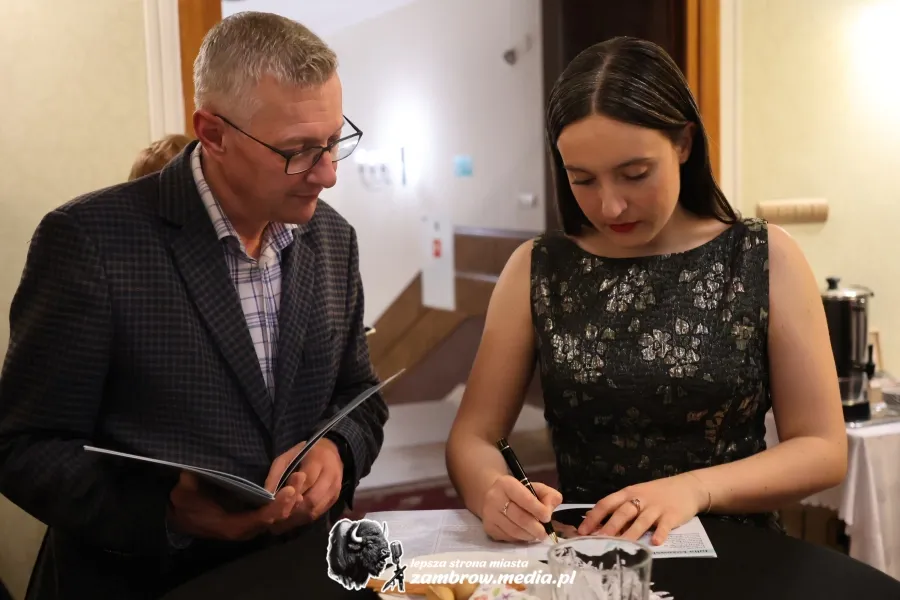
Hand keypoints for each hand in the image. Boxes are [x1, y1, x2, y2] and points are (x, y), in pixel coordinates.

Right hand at [167, 472, 298, 540]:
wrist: (181, 517)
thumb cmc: (185, 504)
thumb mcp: (183, 493)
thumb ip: (190, 483)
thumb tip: (192, 471)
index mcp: (233, 525)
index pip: (261, 518)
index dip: (277, 506)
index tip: (290, 490)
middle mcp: (246, 528)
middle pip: (275, 518)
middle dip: (290, 500)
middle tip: (300, 477)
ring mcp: (251, 524)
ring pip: (278, 517)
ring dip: (292, 500)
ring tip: (301, 477)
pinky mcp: (253, 518)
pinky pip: (274, 513)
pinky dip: (286, 502)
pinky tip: (296, 486)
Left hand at [263, 438, 344, 533]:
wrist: (331, 452)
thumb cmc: (305, 453)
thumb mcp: (287, 457)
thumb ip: (277, 475)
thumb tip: (267, 497)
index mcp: (318, 461)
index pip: (306, 482)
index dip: (289, 495)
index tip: (273, 506)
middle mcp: (330, 477)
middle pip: (311, 501)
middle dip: (291, 511)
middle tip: (274, 520)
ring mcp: (335, 490)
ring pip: (314, 511)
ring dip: (296, 519)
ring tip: (280, 524)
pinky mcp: (335, 499)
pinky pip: (318, 514)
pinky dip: (303, 519)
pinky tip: (291, 520)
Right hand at [481, 475, 562, 542]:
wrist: (495, 497)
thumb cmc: (519, 493)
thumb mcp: (536, 488)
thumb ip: (549, 496)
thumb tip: (549, 511)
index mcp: (507, 484)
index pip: (525, 499)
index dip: (538, 510)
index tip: (547, 518)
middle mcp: (494, 498)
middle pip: (519, 517)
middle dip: (535, 528)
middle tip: (545, 533)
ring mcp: (489, 514)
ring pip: (514, 530)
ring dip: (529, 535)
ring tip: (537, 535)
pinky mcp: (488, 528)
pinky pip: (508, 538)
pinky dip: (520, 539)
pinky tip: (525, 534)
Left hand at [577, 473, 707, 544]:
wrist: (686, 487)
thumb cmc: (655, 494)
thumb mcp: (636, 495)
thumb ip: (620, 509)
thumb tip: (598, 527)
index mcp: (627, 493)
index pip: (606, 503)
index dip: (594, 517)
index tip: (582, 531)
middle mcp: (640, 499)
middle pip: (622, 512)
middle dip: (610, 526)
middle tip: (598, 540)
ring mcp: (656, 507)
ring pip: (641, 520)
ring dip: (631, 533)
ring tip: (621, 544)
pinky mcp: (672, 515)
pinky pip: (665, 525)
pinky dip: (660, 533)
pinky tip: (655, 542)